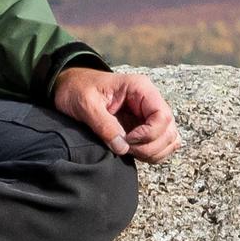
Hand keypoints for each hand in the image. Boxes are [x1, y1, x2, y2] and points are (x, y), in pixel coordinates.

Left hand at [53, 65, 178, 161]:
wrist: (70, 86)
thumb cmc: (77, 89)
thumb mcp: (86, 104)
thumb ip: (104, 125)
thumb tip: (122, 147)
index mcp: (140, 89)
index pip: (163, 116)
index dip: (149, 134)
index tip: (128, 140)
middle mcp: (150, 100)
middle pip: (169, 130)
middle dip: (150, 146)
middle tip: (126, 148)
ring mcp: (148, 115)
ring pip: (170, 139)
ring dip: (153, 152)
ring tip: (129, 150)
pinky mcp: (144, 127)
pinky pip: (161, 144)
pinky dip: (153, 154)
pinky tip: (134, 152)